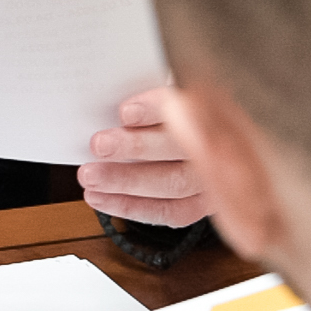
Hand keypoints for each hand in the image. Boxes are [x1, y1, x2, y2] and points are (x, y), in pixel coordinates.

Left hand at [78, 86, 209, 227]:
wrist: (203, 142)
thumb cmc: (174, 116)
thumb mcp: (167, 98)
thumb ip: (151, 103)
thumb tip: (117, 112)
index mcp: (212, 108)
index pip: (190, 106)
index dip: (156, 109)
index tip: (125, 112)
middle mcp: (219, 146)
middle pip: (180, 147)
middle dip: (136, 147)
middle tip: (99, 145)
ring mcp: (212, 179)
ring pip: (173, 183)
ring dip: (126, 181)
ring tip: (91, 177)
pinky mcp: (201, 204)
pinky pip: (168, 211)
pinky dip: (131, 206)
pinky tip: (101, 198)